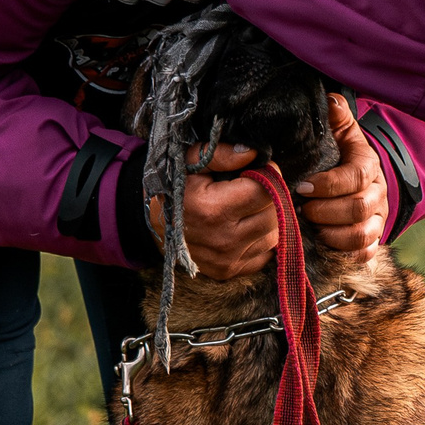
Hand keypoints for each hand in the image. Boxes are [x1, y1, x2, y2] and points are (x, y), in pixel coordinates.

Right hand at [147, 141, 278, 281]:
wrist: (150, 224)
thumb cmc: (172, 188)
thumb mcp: (188, 162)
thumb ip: (220, 154)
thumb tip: (253, 152)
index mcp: (213, 209)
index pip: (265, 191)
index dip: (268, 175)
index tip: (260, 169)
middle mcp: (223, 239)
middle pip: (273, 213)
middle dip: (270, 196)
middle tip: (254, 187)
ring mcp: (227, 259)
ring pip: (273, 234)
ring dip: (267, 217)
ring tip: (247, 207)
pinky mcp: (229, 271)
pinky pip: (264, 254)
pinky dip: (260, 239)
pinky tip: (242, 227)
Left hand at [292, 95, 387, 254]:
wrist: (359, 177)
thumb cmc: (340, 154)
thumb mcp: (339, 131)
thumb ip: (335, 116)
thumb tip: (330, 102)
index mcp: (368, 165)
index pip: (356, 177)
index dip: (328, 185)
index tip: (302, 186)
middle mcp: (377, 193)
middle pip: (359, 209)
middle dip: (326, 212)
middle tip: (302, 210)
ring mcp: (378, 218)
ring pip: (363, 234)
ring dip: (333, 234)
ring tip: (311, 228)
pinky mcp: (374, 239)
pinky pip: (365, 253)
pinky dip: (344, 252)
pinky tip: (324, 243)